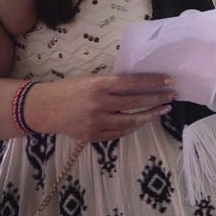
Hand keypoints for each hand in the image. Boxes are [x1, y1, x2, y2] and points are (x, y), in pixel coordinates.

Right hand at [26, 74, 176, 142]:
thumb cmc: (69, 89)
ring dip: (149, 116)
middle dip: (157, 99)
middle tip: (172, 96)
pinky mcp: (92, 136)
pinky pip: (119, 133)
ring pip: (131, 122)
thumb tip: (141, 84)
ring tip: (162, 109)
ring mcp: (96, 122)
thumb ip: (113, 84)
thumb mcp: (90, 79)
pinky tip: (143, 121)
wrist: (42, 108)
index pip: (133, 83)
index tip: (170, 80)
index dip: (153, 82)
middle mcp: (98, 104)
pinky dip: (133, 128)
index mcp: (98, 85)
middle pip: (136, 103)